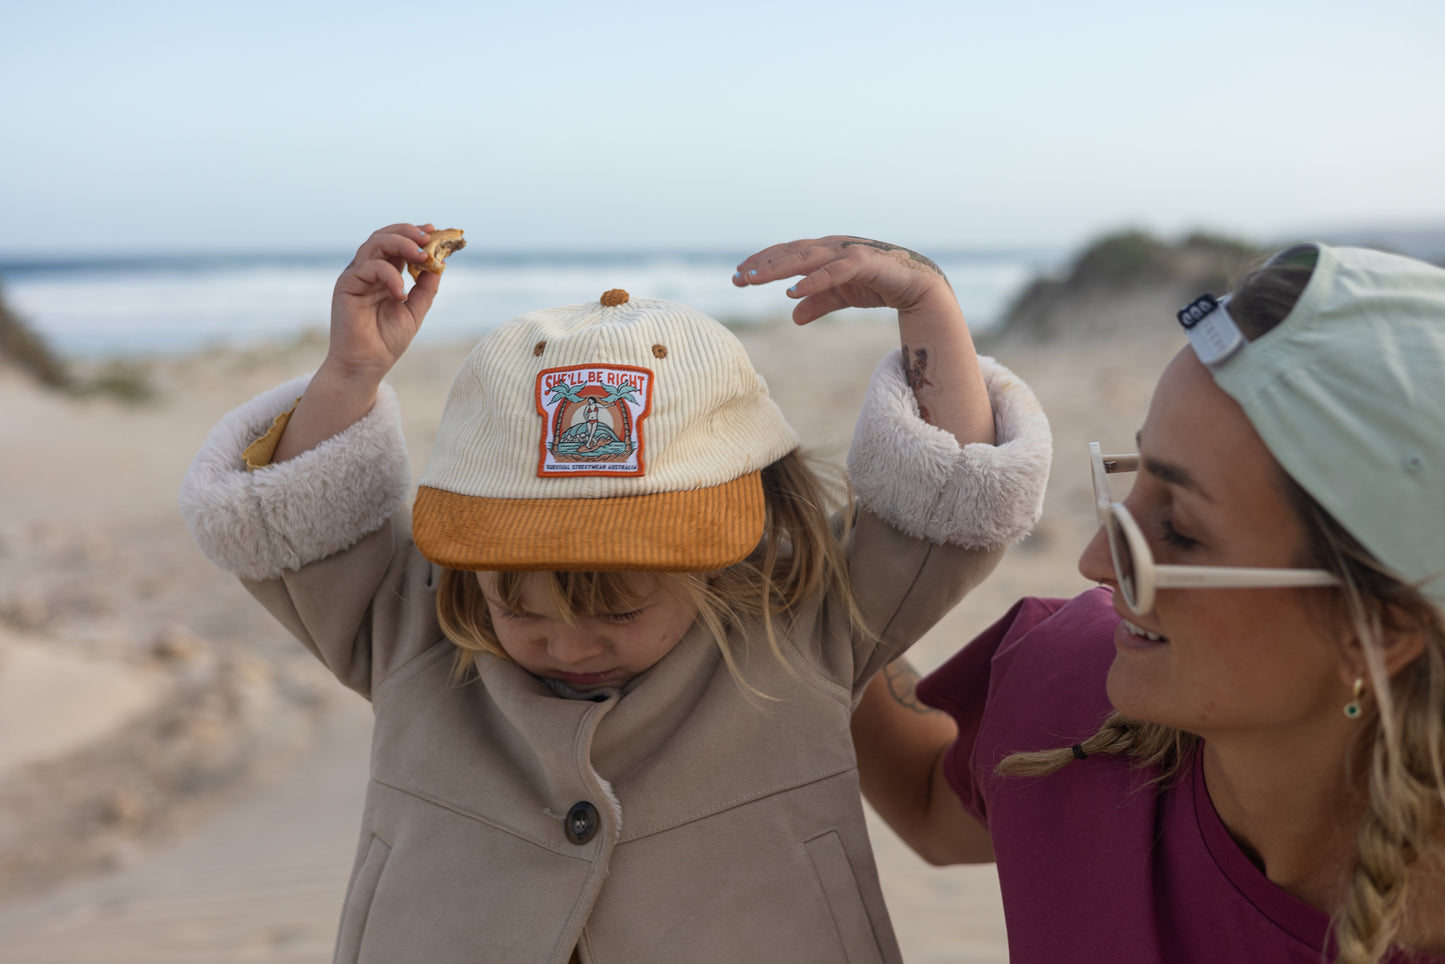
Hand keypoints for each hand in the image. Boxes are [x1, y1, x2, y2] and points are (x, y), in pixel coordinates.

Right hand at [327, 222, 440, 383]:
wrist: (366, 365)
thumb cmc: (386, 341)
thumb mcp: (415, 310)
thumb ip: (426, 288)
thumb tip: (440, 264)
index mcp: (383, 274)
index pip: (397, 245)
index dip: (414, 234)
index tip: (434, 230)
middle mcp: (368, 270)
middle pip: (384, 236)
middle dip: (408, 232)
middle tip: (429, 237)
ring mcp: (356, 276)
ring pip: (374, 243)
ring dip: (401, 243)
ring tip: (422, 255)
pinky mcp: (346, 284)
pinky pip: (369, 267)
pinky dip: (389, 275)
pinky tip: (401, 293)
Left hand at [732, 236, 952, 325]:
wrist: (920, 286)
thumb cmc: (879, 284)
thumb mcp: (842, 297)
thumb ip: (817, 303)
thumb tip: (793, 316)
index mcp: (825, 252)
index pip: (785, 254)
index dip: (761, 263)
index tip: (737, 277)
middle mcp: (833, 247)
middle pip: (790, 253)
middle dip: (762, 264)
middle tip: (737, 278)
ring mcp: (849, 252)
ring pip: (806, 258)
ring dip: (778, 268)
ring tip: (754, 279)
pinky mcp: (866, 263)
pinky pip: (834, 272)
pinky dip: (812, 281)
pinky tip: (791, 292)